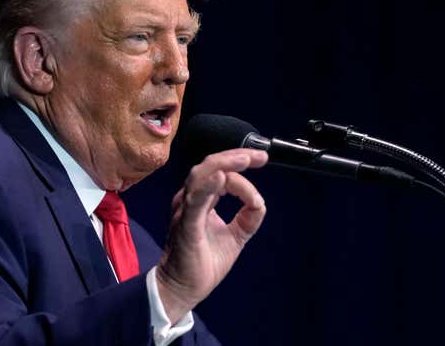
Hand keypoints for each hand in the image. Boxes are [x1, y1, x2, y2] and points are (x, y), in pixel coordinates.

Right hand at [156, 148, 267, 322]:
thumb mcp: (235, 236)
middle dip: (235, 156)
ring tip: (245, 160)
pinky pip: (196, 200)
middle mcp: (190, 199)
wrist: (183, 289)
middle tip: (259, 156)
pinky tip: (221, 177)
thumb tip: (259, 203)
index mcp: (200, 200)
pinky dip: (208, 186)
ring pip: (201, 176)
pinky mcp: (186, 225)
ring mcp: (185, 210)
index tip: (261, 162)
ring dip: (224, 165)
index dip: (239, 163)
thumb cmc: (202, 262)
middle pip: (210, 166)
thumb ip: (247, 218)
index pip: (219, 171)